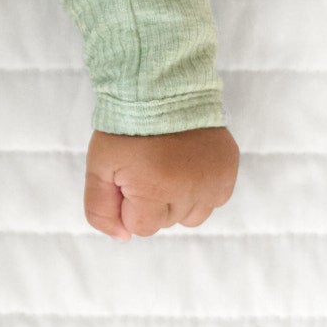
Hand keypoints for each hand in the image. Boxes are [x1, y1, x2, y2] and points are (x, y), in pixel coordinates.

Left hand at [83, 125, 238, 239]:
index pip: (141, 227)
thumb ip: (101, 208)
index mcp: (156, 190)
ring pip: (191, 215)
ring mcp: (214, 182)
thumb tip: (123, 237)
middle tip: (146, 165)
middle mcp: (191, 191)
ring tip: (166, 165)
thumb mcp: (98, 166)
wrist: (160, 89)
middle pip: (166, 222)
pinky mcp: (229, 171)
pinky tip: (186, 163)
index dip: (128, 203)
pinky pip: (213, 199)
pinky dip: (198, 188)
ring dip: (177, 198)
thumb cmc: (124, 128)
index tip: (127, 176)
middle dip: (151, 201)